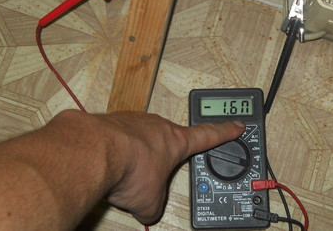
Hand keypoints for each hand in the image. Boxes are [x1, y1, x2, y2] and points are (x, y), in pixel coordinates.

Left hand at [97, 111, 244, 223]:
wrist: (96, 152)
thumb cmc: (128, 167)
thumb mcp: (149, 203)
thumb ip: (154, 207)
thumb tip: (147, 212)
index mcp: (176, 141)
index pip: (208, 135)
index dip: (225, 132)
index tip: (236, 125)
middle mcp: (156, 126)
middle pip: (166, 141)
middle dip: (159, 158)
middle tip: (151, 173)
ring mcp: (133, 121)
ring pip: (138, 141)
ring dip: (134, 156)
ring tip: (123, 175)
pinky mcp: (111, 122)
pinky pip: (116, 140)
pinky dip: (113, 153)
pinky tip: (107, 167)